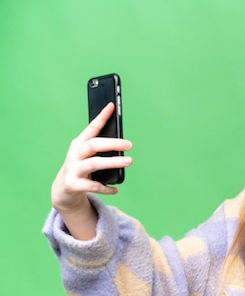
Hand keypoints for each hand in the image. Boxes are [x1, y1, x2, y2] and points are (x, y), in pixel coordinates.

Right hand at [51, 103, 132, 238]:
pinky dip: (106, 188)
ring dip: (113, 162)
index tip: (112, 106)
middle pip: (93, 145)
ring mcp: (73, 169)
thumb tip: (123, 144)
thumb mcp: (88, 156)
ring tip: (129, 161)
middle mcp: (75, 154)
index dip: (101, 116)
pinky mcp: (74, 184)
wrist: (64, 189)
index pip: (91, 127)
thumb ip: (101, 148)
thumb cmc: (81, 167)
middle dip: (112, 143)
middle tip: (130, 144)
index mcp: (79, 143)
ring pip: (94, 163)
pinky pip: (93, 186)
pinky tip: (116, 189)